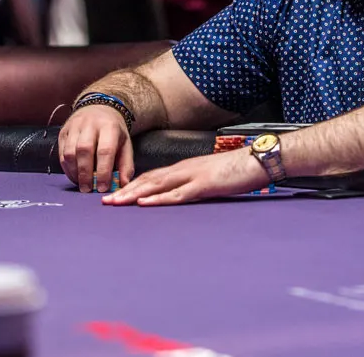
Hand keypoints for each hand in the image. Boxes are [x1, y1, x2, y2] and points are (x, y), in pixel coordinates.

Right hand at [58, 105, 133, 192]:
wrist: (99, 109)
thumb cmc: (113, 131)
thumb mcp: (125, 144)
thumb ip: (126, 165)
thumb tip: (123, 184)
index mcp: (109, 126)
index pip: (105, 150)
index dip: (103, 171)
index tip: (103, 187)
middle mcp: (90, 124)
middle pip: (84, 150)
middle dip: (85, 173)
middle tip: (88, 189)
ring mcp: (74, 126)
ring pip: (70, 152)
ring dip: (74, 172)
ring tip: (81, 184)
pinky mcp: (63, 132)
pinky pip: (62, 153)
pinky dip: (67, 168)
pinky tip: (74, 176)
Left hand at [102, 149, 267, 205]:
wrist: (257, 160)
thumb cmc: (237, 171)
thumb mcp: (211, 178)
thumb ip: (195, 185)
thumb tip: (182, 196)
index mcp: (185, 168)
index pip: (153, 177)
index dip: (132, 186)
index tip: (116, 194)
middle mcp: (184, 169)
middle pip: (149, 180)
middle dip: (126, 191)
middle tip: (105, 201)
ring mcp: (193, 176)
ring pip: (157, 185)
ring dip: (135, 194)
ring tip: (116, 202)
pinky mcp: (204, 185)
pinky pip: (178, 194)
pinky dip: (159, 199)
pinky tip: (145, 203)